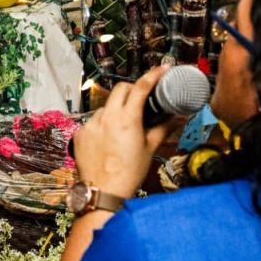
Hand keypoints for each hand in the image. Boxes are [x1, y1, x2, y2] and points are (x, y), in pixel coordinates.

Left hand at [70, 66, 173, 198]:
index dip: (152, 75)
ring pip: (106, 106)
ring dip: (117, 109)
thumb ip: (164, 128)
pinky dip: (104, 124)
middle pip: (121, 89)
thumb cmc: (130, 172)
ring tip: (124, 127)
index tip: (162, 69)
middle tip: (142, 99)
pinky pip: (94, 120)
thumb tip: (180, 116)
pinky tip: (109, 139)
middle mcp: (107, 116)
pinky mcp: (80, 131)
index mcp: (127, 118)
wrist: (103, 191)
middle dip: (132, 90)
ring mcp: (91, 123)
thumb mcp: (150, 149)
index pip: (140, 87)